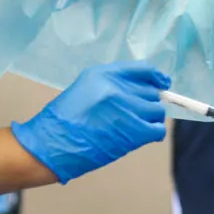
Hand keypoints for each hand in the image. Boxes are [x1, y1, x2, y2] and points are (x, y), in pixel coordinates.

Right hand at [11, 63, 169, 183]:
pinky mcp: (134, 131)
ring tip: (136, 126)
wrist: (51, 144)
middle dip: (147, 103)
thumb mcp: (85, 87)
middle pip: (151, 92)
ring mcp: (128, 109)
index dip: (155, 77)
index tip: (162, 83)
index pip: (143, 69)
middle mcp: (118, 88)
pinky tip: (146, 136)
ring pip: (157, 110)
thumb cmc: (64, 119)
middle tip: (135, 114)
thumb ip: (111, 84)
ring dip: (150, 119)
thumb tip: (142, 89)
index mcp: (104, 74)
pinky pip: (158, 129)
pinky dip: (155, 133)